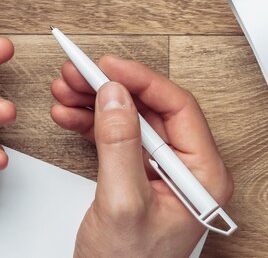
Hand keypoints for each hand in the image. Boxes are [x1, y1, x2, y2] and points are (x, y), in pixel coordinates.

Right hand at [51, 55, 232, 257]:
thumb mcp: (123, 203)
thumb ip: (119, 145)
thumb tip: (115, 96)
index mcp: (202, 175)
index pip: (177, 107)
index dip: (140, 80)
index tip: (107, 65)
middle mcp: (186, 169)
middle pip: (150, 109)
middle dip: (109, 88)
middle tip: (77, 74)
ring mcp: (160, 173)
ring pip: (129, 120)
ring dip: (95, 102)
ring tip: (66, 91)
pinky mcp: (136, 177)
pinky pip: (115, 138)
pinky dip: (90, 124)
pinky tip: (69, 115)